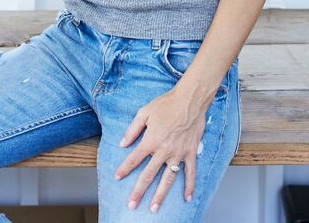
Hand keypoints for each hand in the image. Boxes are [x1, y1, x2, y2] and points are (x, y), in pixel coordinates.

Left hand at [114, 87, 208, 211]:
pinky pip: (190, 172)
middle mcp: (164, 151)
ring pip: (168, 179)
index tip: (117, 177)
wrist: (189, 100)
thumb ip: (133, 130)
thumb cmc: (166, 104)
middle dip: (139, 191)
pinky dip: (189, 186)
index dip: (124, 169)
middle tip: (132, 205)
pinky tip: (187, 198)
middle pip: (148, 175)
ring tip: (154, 208)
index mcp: (151, 140)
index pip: (134, 159)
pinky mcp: (190, 153)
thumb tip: (122, 143)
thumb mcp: (144, 112)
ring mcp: (178, 154)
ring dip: (160, 195)